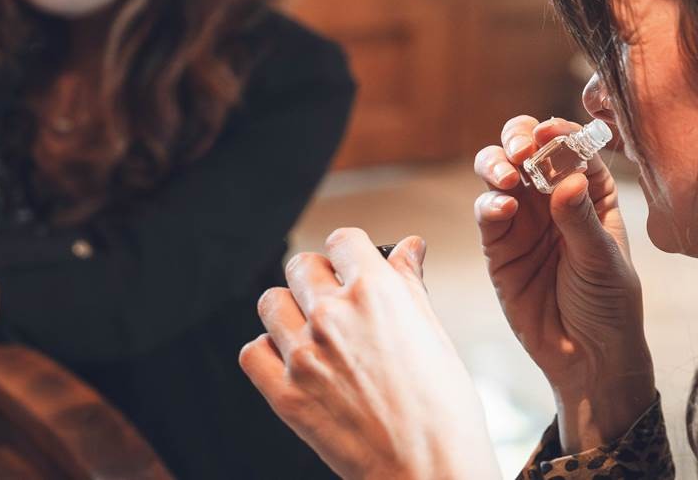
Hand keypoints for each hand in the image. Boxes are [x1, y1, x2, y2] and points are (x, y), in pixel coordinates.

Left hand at [240, 229, 501, 479]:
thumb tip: (409, 248)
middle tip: (337, 301)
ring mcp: (304, 354)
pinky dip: (268, 353)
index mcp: (375, 292)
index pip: (343, 240)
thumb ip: (410, 283)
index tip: (353, 265)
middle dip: (320, 277)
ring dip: (291, 310)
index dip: (351, 252)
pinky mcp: (285, 394)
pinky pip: (253, 352)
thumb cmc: (443, 408)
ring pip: (271, 303)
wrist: (429, 471)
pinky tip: (293, 361)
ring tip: (313, 331)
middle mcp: (333, 315)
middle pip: (302, 266)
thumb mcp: (435, 333)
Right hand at [474, 116, 654, 451]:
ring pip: (499, 173)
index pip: (571, 147)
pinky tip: (503, 210)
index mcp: (590, 191)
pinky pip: (487, 212)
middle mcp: (552, 198)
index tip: (549, 132)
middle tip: (521, 149)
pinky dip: (490, 204)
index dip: (558, 132)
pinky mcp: (498, 246)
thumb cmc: (608, 305)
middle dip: (519, 138)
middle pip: (527, 149)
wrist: (587, 358)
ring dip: (496, 163)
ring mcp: (523, 220)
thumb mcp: (603, 259)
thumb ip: (579, 218)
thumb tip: (565, 177)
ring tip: (506, 176)